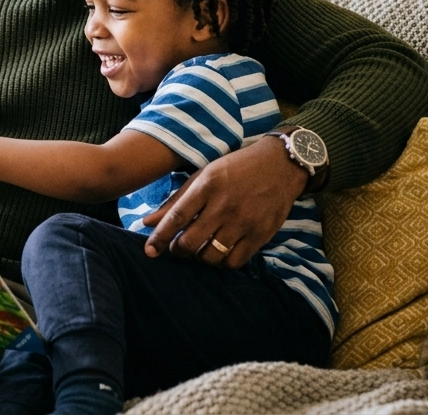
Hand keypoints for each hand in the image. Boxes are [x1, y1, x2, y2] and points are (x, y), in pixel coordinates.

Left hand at [140, 135, 305, 268]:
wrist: (280, 165)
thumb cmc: (236, 168)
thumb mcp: (203, 175)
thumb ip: (176, 201)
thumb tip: (147, 222)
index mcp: (207, 186)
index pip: (177, 218)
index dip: (160, 238)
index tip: (150, 251)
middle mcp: (224, 205)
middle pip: (191, 242)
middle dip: (179, 250)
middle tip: (179, 247)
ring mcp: (244, 222)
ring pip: (211, 256)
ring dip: (200, 257)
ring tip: (200, 249)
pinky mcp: (260, 235)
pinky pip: (234, 261)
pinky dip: (221, 263)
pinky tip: (219, 253)